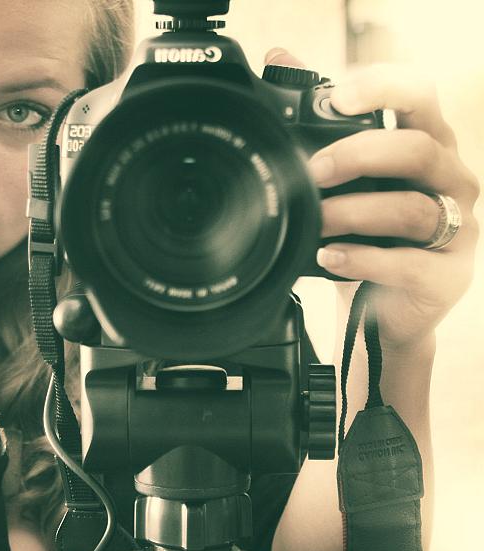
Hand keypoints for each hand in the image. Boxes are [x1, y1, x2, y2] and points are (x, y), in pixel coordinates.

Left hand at [267, 49, 479, 352]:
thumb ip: (321, 123)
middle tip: (312, 172)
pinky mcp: (447, 275)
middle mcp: (450, 180)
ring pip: (414, 209)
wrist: (382, 306)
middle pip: (418, 150)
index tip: (339, 97)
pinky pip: (410, 264)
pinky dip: (365, 259)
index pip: (420, 97)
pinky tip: (332, 257)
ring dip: (355, 212)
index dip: (384, 88)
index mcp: (427, 144)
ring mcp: (457, 228)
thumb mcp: (346, 177)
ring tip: (316, 222)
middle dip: (359, 156)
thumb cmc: (366, 232)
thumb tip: (278, 60)